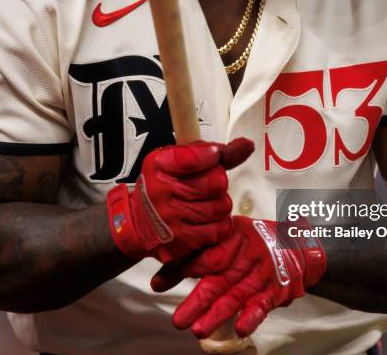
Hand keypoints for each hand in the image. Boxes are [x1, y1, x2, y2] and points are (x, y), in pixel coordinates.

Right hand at [107, 138, 253, 262]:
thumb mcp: (177, 163)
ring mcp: (172, 218)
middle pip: (217, 182)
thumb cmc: (163, 188)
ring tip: (204, 205)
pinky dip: (218, 225)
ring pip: (222, 206)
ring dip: (219, 205)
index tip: (212, 157)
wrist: (139, 225)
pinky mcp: (183, 240)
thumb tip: (247, 145)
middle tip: (206, 187)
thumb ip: (213, 153)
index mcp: (159, 165)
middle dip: (218, 183)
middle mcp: (162, 191)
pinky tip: (204, 221)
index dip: (212, 155)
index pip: (197, 156)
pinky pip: (220, 229)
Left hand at [151, 216, 325, 337]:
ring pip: (237, 296)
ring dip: (218, 315)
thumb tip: (161, 277)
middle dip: (197, 301)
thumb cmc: (255, 241)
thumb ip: (199, 254)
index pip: (204, 255)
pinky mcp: (277, 290)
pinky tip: (240, 329)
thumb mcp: (228, 237)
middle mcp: (247, 255)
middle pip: (218, 279)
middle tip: (179, 320)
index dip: (180, 269)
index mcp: (232, 238)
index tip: (158, 284)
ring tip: (199, 329)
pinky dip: (252, 317)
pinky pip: (263, 304)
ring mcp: (263, 273)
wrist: (298, 244)